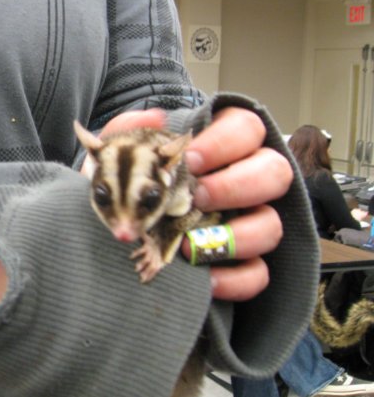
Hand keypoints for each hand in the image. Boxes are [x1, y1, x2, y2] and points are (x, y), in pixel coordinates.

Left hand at [88, 107, 290, 301]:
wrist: (124, 234)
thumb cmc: (131, 187)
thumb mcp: (122, 156)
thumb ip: (131, 130)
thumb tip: (154, 118)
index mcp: (221, 148)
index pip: (247, 128)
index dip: (227, 141)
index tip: (192, 159)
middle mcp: (245, 183)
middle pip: (275, 172)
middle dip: (237, 185)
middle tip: (198, 197)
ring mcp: (250, 224)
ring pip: (272, 225)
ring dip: (239, 235)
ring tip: (193, 242)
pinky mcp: (246, 264)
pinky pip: (259, 273)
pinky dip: (235, 278)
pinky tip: (204, 277)